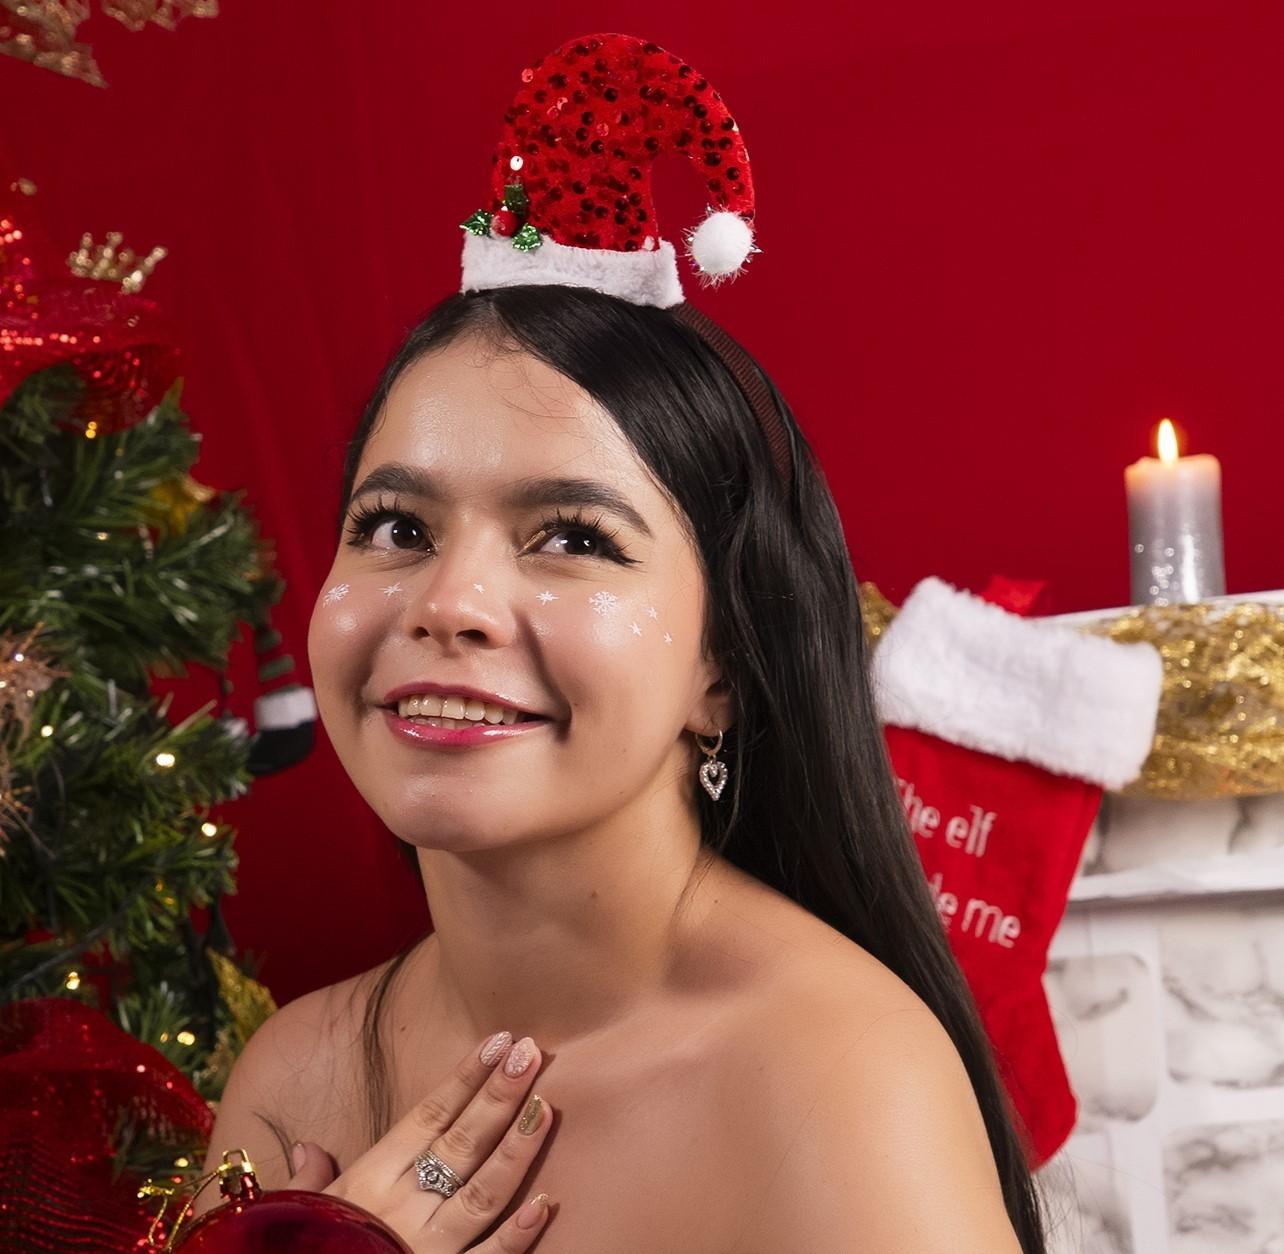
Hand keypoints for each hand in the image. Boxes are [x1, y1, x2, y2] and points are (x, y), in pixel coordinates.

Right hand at [287, 1031, 554, 1250]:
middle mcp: (402, 1209)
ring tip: (545, 1106)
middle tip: (531, 1052)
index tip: (498, 1041)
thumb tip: (306, 1148)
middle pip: (461, 1142)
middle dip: (499, 1095)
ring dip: (517, 1149)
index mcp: (369, 1182)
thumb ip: (310, 1180)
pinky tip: (544, 1202)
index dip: (465, 1076)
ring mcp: (427, 1248)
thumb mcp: (300, 1214)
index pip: (428, 1116)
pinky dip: (517, 1234)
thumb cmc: (306, 1250)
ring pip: (483, 1192)